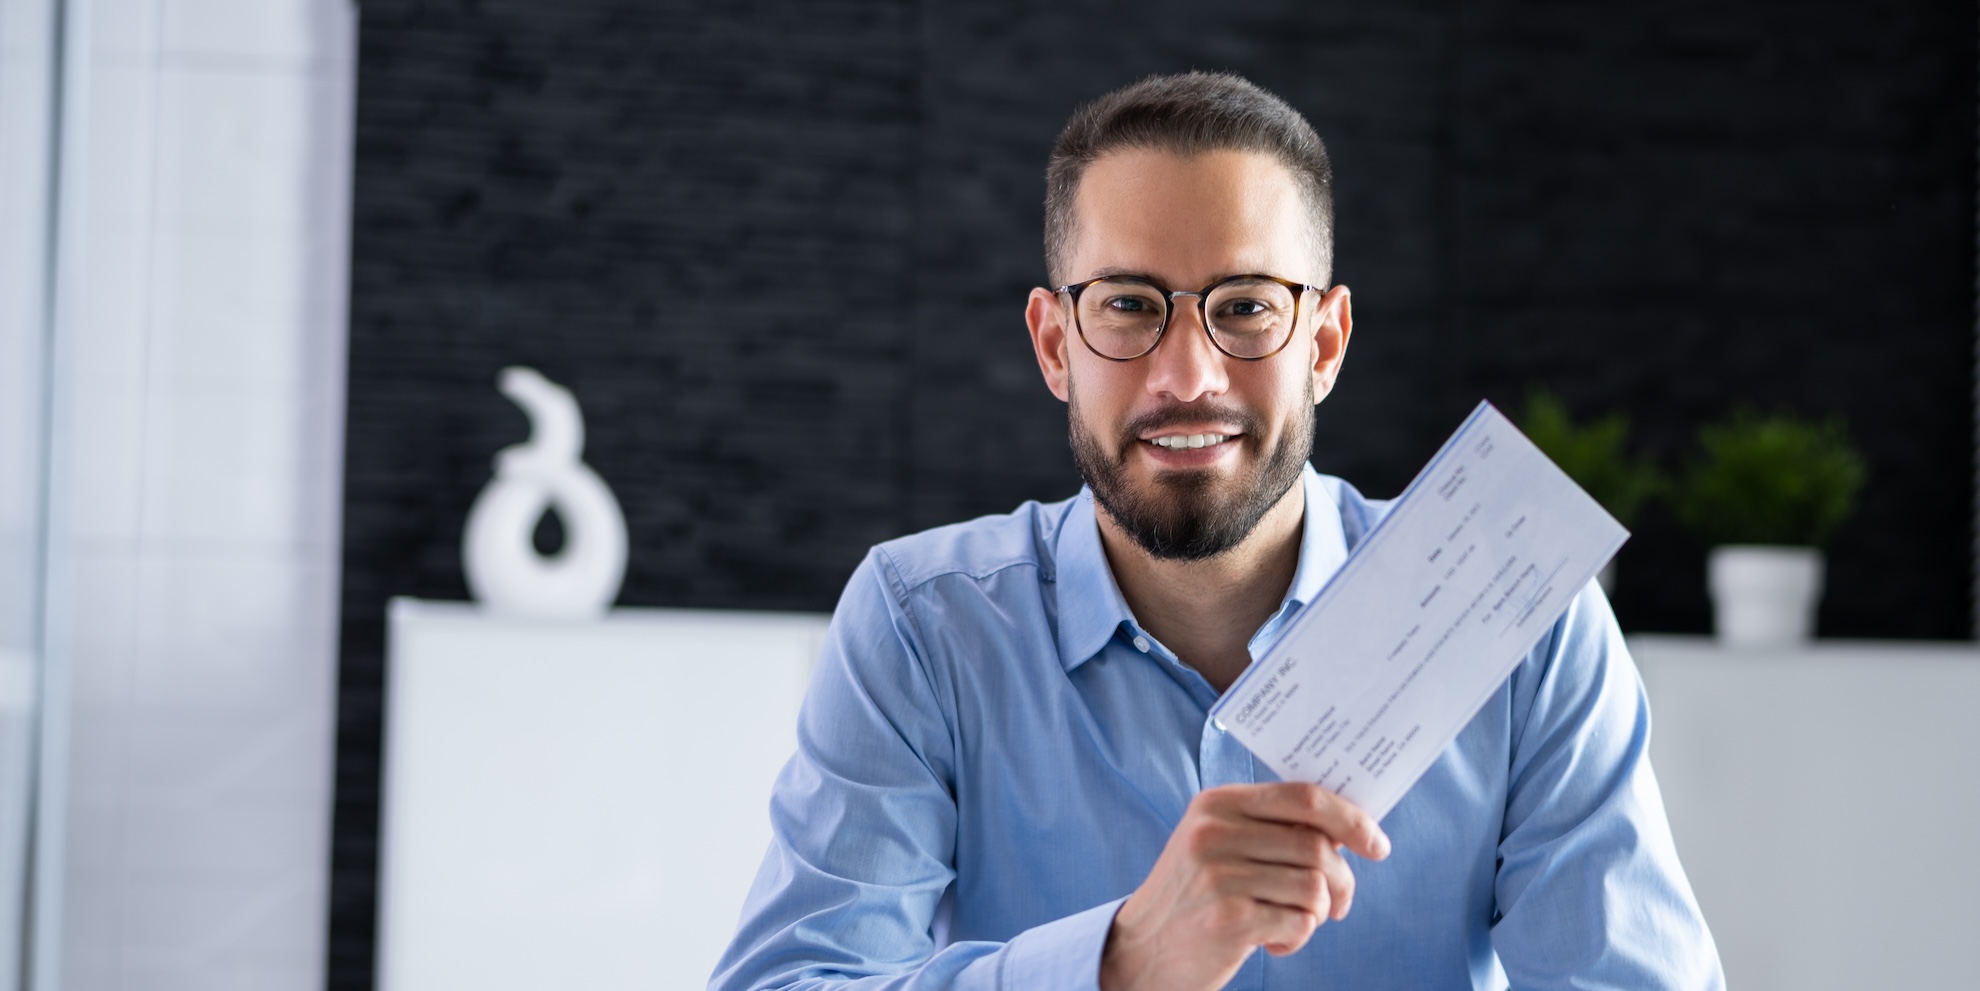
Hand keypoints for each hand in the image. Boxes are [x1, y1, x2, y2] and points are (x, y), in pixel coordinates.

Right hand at [1098, 782, 1390, 990]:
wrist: (1141, 950)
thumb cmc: (1196, 898)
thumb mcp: (1221, 848)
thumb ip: (1274, 830)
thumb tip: (1350, 829)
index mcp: (1217, 804)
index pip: (1302, 796)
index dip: (1349, 818)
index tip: (1376, 844)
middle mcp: (1214, 832)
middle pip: (1317, 845)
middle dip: (1341, 880)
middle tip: (1337, 905)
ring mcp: (1218, 875)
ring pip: (1314, 886)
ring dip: (1316, 915)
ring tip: (1291, 924)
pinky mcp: (1228, 918)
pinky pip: (1299, 922)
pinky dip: (1297, 938)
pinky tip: (1271, 943)